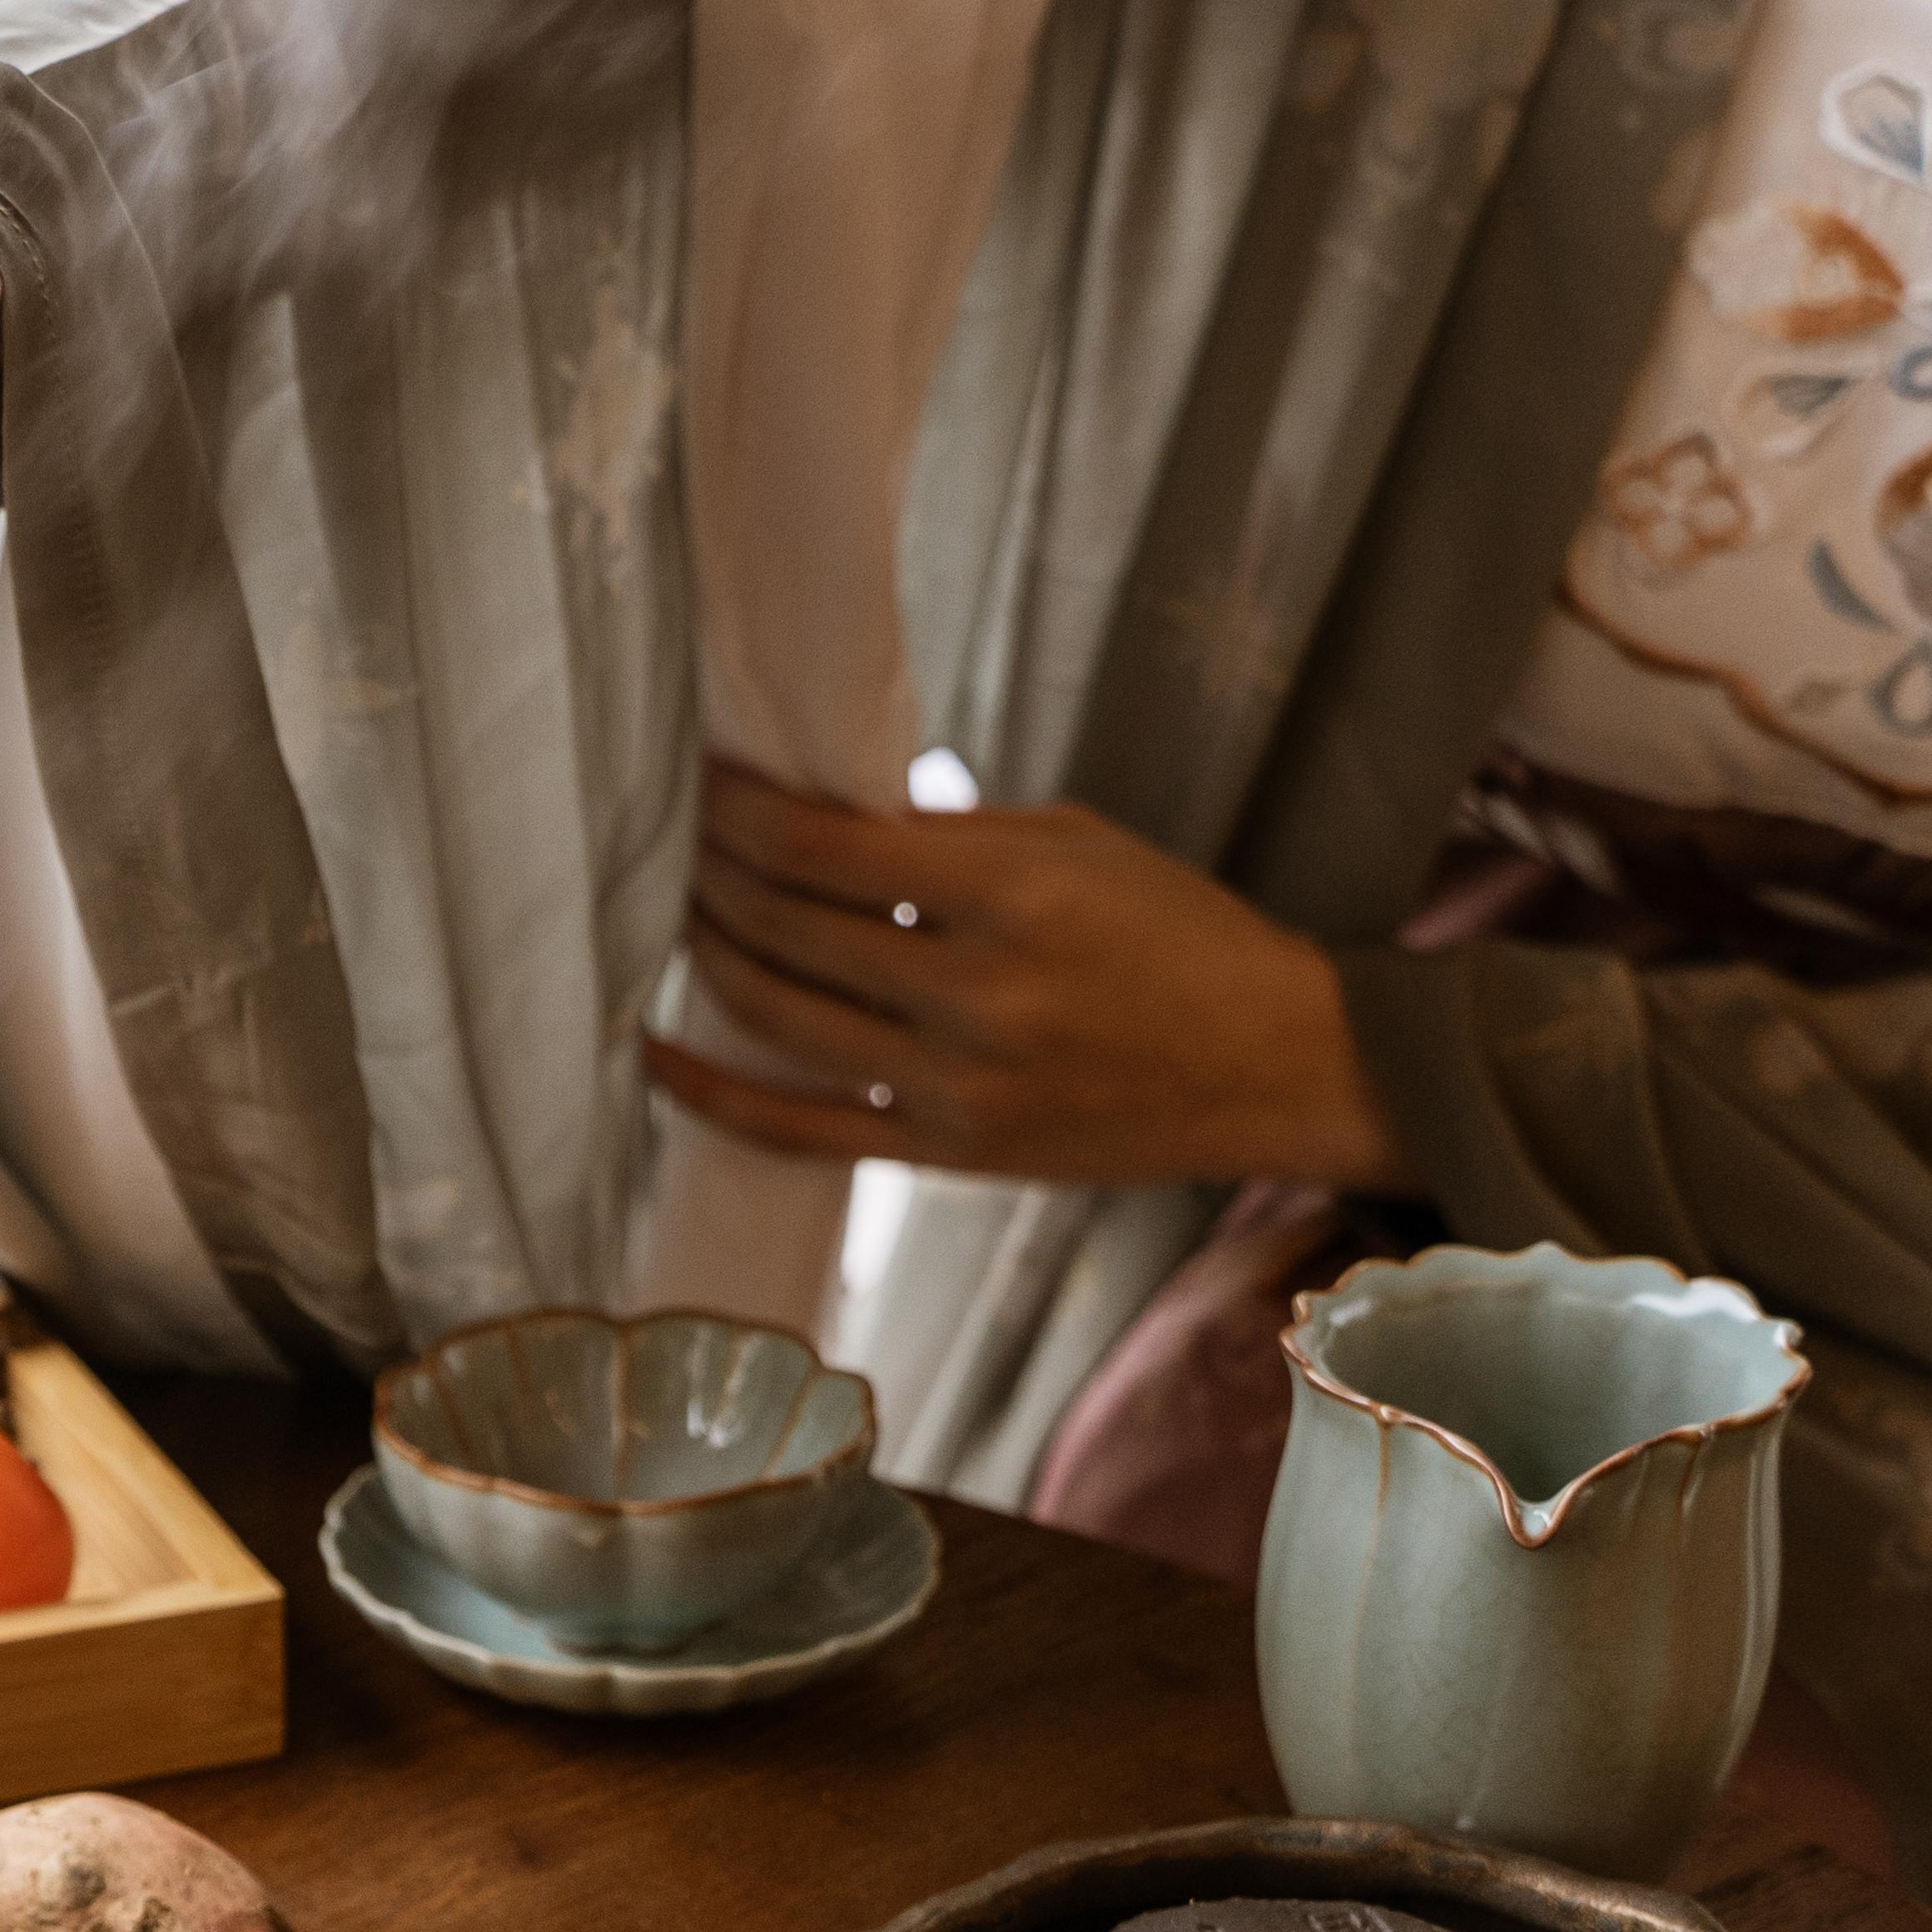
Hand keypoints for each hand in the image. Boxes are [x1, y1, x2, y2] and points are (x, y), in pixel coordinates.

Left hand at [645, 762, 1402, 1188]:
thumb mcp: (1077, 845)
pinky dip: (711, 1092)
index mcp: (1012, 897)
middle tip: (667, 837)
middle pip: (783, 927)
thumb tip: (820, 812)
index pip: (819, 847)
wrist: (1276, 1065)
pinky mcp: (948, 1153)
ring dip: (705, 958)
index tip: (699, 778)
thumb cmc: (1180, 936)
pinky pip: (797, 1129)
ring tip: (674, 912)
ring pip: (776, 1017)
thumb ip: (948, 836)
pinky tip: (654, 1051)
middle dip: (709, 874)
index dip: (737, 811)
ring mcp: (955, 1086)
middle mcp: (975, 996)